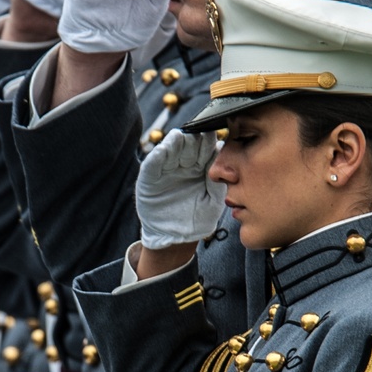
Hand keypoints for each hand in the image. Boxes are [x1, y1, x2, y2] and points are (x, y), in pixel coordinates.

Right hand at [136, 130, 226, 249]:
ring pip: (171, 151)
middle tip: (198, 134)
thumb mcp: (212, 203)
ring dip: (175, 143)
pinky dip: (157, 156)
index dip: (209, 143)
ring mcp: (166, 170)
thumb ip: (217, 183)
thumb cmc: (197, 220)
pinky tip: (163, 150)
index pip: (206, 150)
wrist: (175, 238)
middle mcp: (184, 165)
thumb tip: (221, 160)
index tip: (215, 135)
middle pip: (189, 146)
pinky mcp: (150, 178)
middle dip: (194, 139)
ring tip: (180, 136)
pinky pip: (153, 165)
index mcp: (202, 168)